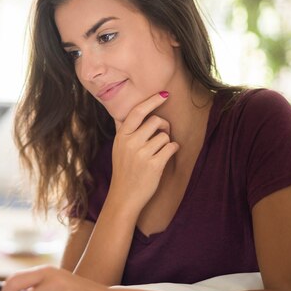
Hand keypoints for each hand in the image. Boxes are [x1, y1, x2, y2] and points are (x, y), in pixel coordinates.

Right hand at [109, 92, 178, 210]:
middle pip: (156, 121)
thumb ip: (122, 130)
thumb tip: (122, 112)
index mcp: (121, 137)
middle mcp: (130, 143)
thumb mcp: (117, 148)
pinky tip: (165, 157)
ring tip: (159, 152)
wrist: (124, 196)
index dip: (152, 101)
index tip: (164, 94)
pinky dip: (172, 150)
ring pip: (165, 135)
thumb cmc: (124, 170)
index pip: (137, 112)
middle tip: (162, 134)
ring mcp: (142, 154)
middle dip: (163, 126)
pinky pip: (171, 147)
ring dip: (167, 141)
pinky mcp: (154, 165)